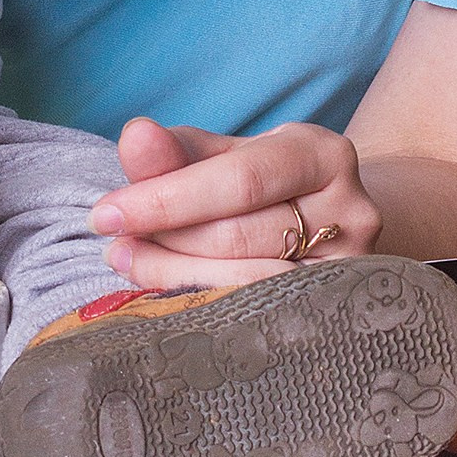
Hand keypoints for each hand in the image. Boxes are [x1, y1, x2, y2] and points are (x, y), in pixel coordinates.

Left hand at [89, 116, 382, 288]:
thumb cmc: (262, 185)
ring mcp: (349, 273)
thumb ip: (177, 152)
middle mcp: (351, 213)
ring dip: (173, 274)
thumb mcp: (224, 157)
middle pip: (239, 235)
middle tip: (114, 241)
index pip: (239, 181)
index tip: (105, 213)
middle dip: (165, 239)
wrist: (330, 224)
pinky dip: (201, 304)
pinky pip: (257, 318)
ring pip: (247, 283)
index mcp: (322, 155)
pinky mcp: (336, 317)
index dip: (167, 198)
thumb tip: (135, 138)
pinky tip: (165, 292)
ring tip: (129, 260)